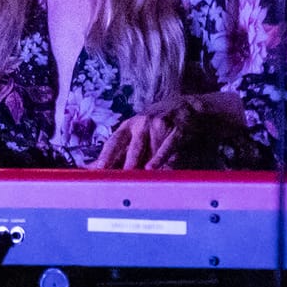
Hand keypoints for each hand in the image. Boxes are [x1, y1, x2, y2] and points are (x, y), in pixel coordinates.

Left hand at [95, 92, 243, 169]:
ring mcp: (159, 124)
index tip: (97, 170)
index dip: (105, 157)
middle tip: (114, 179)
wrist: (189, 106)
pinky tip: (153, 167)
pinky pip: (168, 145)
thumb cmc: (159, 124)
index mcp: (129, 126)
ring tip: (132, 179)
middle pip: (130, 147)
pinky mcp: (177, 128)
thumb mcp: (140, 132)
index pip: (114, 142)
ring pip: (149, 148)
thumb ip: (125, 150)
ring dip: (140, 164)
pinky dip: (160, 157)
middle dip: (122, 164)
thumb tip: (101, 167)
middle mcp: (141, 123)